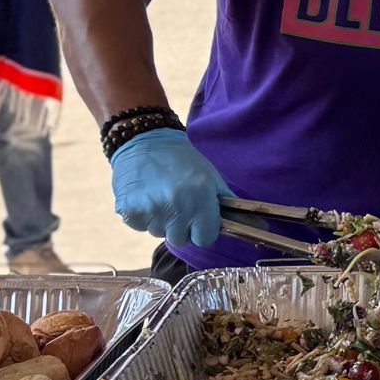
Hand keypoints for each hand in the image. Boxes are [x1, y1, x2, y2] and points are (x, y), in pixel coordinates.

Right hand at [110, 128, 230, 249]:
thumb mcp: (210, 176)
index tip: (198, 219)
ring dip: (161, 221)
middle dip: (180, 227)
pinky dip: (142, 216)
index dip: (202, 230)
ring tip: (159, 196)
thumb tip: (251, 223)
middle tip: (176, 204)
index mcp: (200, 199)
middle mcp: (176, 208)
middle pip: (180, 240)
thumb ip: (226, 202)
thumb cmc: (182, 159)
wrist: (145, 139)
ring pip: (158, 233)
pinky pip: (140, 227)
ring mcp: (151, 210)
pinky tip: (145, 196)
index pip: (205, 239)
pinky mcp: (129, 211)